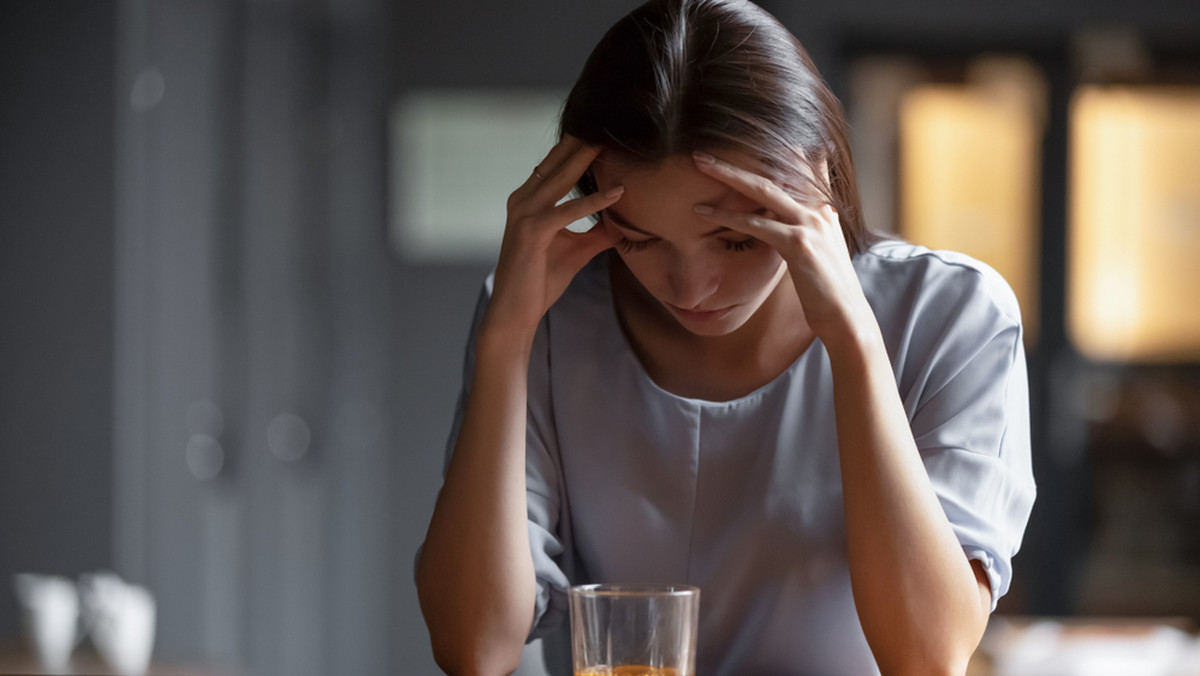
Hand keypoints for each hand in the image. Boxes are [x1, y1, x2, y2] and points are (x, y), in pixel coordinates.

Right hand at [485, 137, 623, 338]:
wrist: (516, 312)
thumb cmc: (540, 280)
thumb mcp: (578, 250)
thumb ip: (598, 232)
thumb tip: (626, 222)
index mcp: (528, 200)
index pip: (555, 165)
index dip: (578, 146)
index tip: (604, 130)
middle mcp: (522, 200)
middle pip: (557, 162)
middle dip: (583, 142)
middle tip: (610, 121)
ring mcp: (524, 214)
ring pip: (561, 179)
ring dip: (587, 159)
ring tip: (612, 142)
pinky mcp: (531, 232)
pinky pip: (567, 211)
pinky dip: (593, 202)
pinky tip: (617, 193)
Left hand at [690, 151, 872, 342]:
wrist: (845, 316)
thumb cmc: (826, 290)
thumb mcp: (818, 251)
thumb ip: (803, 230)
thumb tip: (781, 223)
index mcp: (823, 209)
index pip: (799, 166)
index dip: (772, 151)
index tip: (739, 141)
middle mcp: (819, 210)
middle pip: (773, 173)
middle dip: (736, 161)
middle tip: (704, 154)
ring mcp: (810, 225)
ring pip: (762, 190)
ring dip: (727, 175)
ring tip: (699, 165)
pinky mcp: (799, 245)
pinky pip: (756, 224)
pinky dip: (727, 216)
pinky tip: (703, 211)